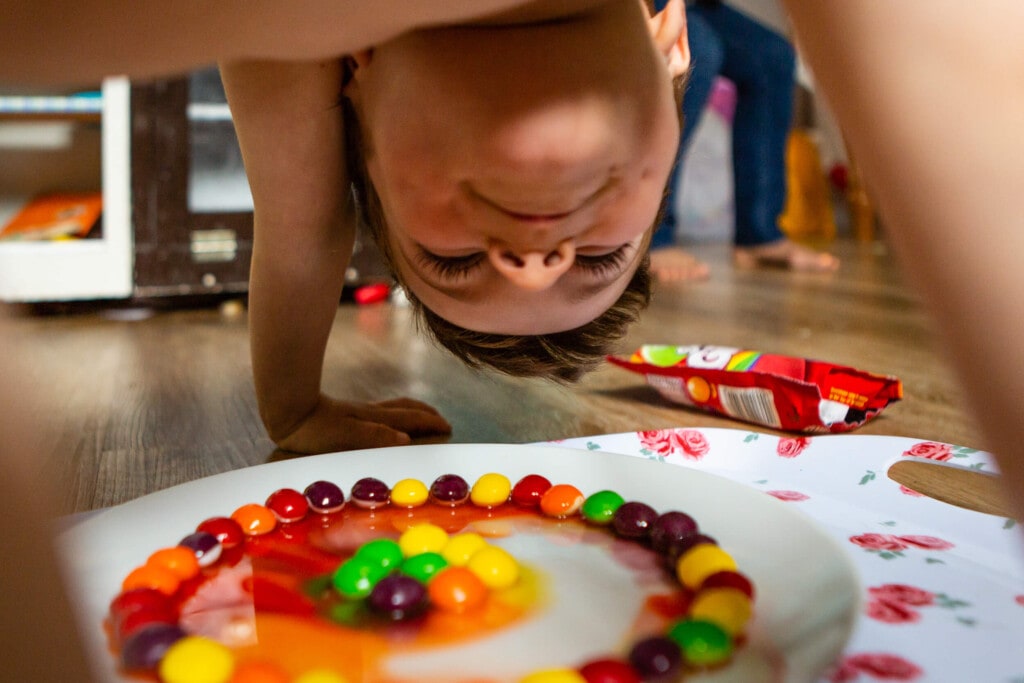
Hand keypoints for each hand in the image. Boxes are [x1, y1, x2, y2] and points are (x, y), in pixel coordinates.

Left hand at [272, 394, 451, 454]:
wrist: (287, 410)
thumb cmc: (314, 428)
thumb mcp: (346, 436)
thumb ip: (376, 436)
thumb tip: (406, 439)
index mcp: (375, 419)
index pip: (410, 418)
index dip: (430, 422)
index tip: (448, 427)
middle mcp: (371, 413)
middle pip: (406, 408)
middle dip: (426, 414)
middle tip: (442, 421)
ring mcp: (359, 412)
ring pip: (394, 408)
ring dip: (413, 412)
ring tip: (422, 417)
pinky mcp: (347, 414)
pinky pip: (381, 412)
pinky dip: (395, 414)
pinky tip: (387, 421)